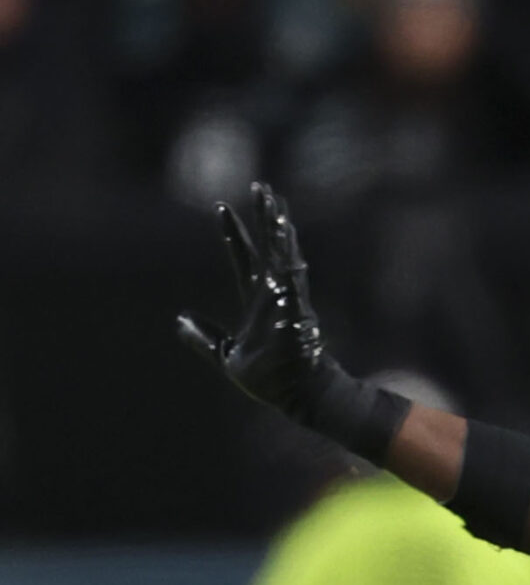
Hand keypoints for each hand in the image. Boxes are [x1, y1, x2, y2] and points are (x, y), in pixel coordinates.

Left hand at [177, 182, 405, 457]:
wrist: (297, 397)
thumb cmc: (270, 380)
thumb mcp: (225, 356)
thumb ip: (204, 337)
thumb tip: (178, 320)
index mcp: (257, 302)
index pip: (244, 259)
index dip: (234, 234)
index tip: (221, 207)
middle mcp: (274, 295)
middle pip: (268, 247)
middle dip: (265, 218)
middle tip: (261, 187)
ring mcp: (287, 300)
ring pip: (283, 255)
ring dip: (278, 228)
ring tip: (274, 200)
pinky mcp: (296, 311)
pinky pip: (291, 278)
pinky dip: (288, 256)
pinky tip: (286, 235)